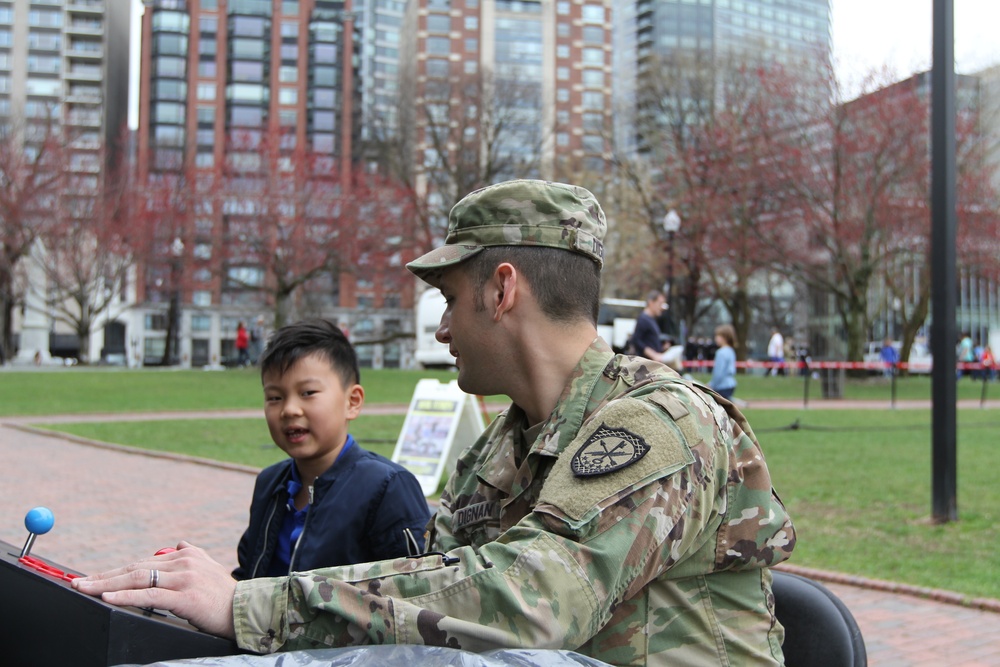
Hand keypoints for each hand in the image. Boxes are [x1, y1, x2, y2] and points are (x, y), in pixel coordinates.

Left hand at [72, 541, 236, 639]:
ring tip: (84, 588)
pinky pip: (149, 595)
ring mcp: (183, 578)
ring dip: (106, 583)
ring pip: (138, 578)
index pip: (143, 562)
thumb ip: (192, 554)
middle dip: (103, 575)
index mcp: (186, 555)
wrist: (245, 609)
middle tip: (78, 582)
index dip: (116, 570)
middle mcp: (183, 561)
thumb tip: (177, 543)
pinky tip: (109, 595)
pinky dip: (126, 594)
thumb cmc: (225, 594)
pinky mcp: (184, 596)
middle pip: (135, 567)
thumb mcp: (209, 567)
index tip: (94, 576)